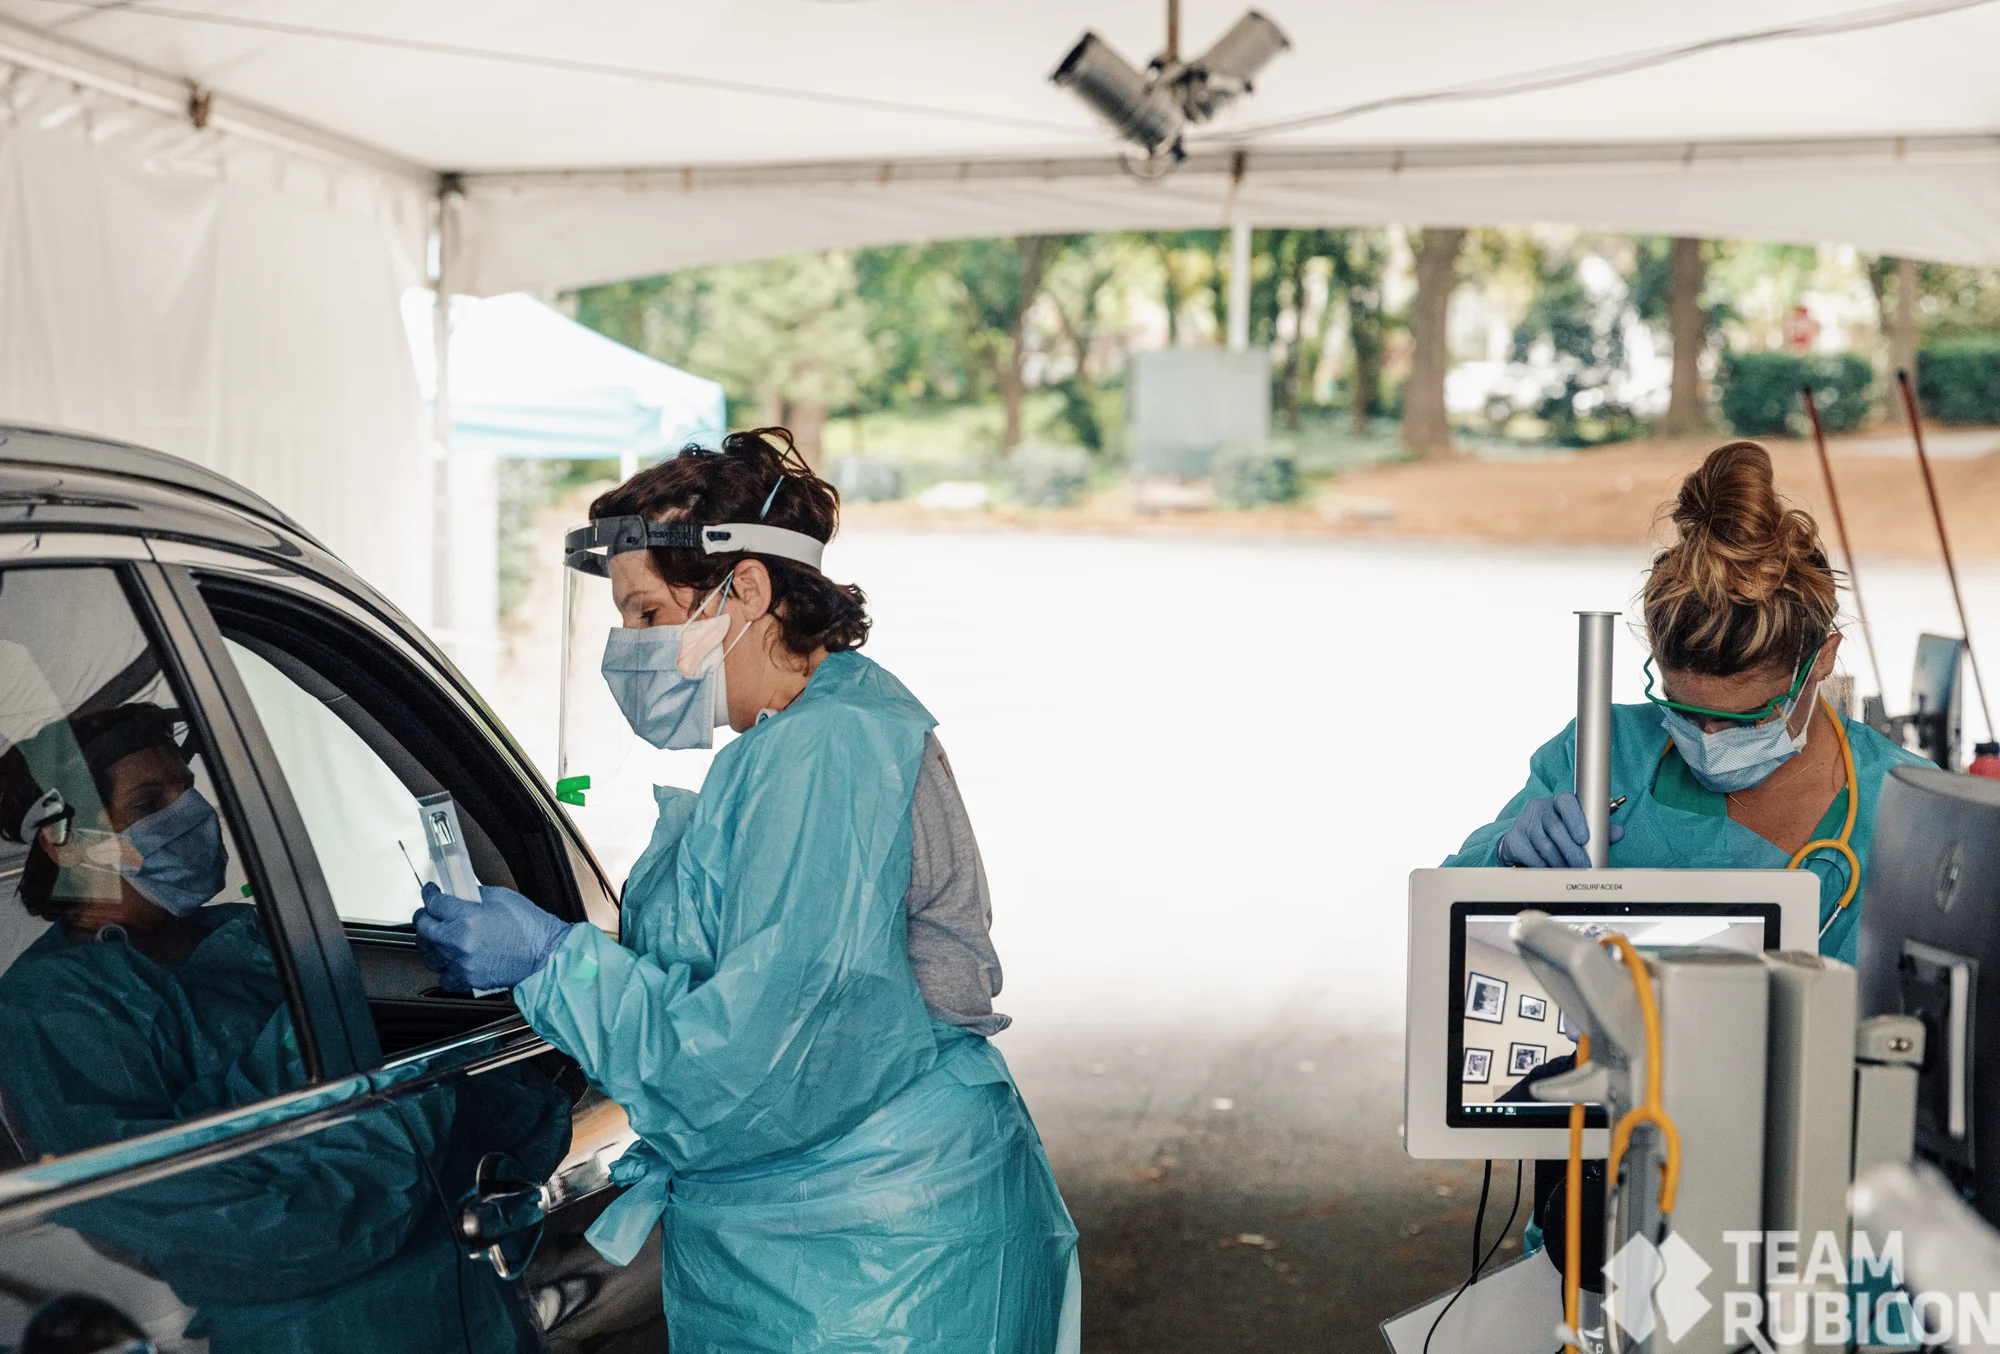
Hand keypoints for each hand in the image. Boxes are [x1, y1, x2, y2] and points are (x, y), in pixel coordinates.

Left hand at [414, 883, 572, 991]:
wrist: (546, 955)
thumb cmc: (531, 928)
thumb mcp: (502, 897)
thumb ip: (474, 895)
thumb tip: (459, 894)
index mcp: (467, 917)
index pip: (434, 902)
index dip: (430, 894)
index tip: (431, 893)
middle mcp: (459, 941)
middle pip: (423, 928)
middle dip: (425, 916)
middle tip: (432, 913)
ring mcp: (461, 963)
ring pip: (429, 953)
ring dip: (432, 943)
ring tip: (442, 937)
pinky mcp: (468, 979)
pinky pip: (444, 976)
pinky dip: (445, 968)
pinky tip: (453, 959)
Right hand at [1495, 792, 1623, 868]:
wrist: (1522, 842)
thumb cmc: (1555, 834)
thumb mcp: (1578, 829)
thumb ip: (1599, 831)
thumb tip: (1618, 832)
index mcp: (1558, 802)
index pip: (1566, 802)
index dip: (1576, 820)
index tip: (1584, 838)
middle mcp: (1539, 808)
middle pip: (1556, 828)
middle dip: (1572, 851)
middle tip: (1584, 866)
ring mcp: (1524, 822)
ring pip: (1544, 845)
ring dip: (1559, 862)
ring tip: (1569, 871)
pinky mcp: (1513, 839)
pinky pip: (1531, 856)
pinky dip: (1544, 867)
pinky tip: (1551, 870)